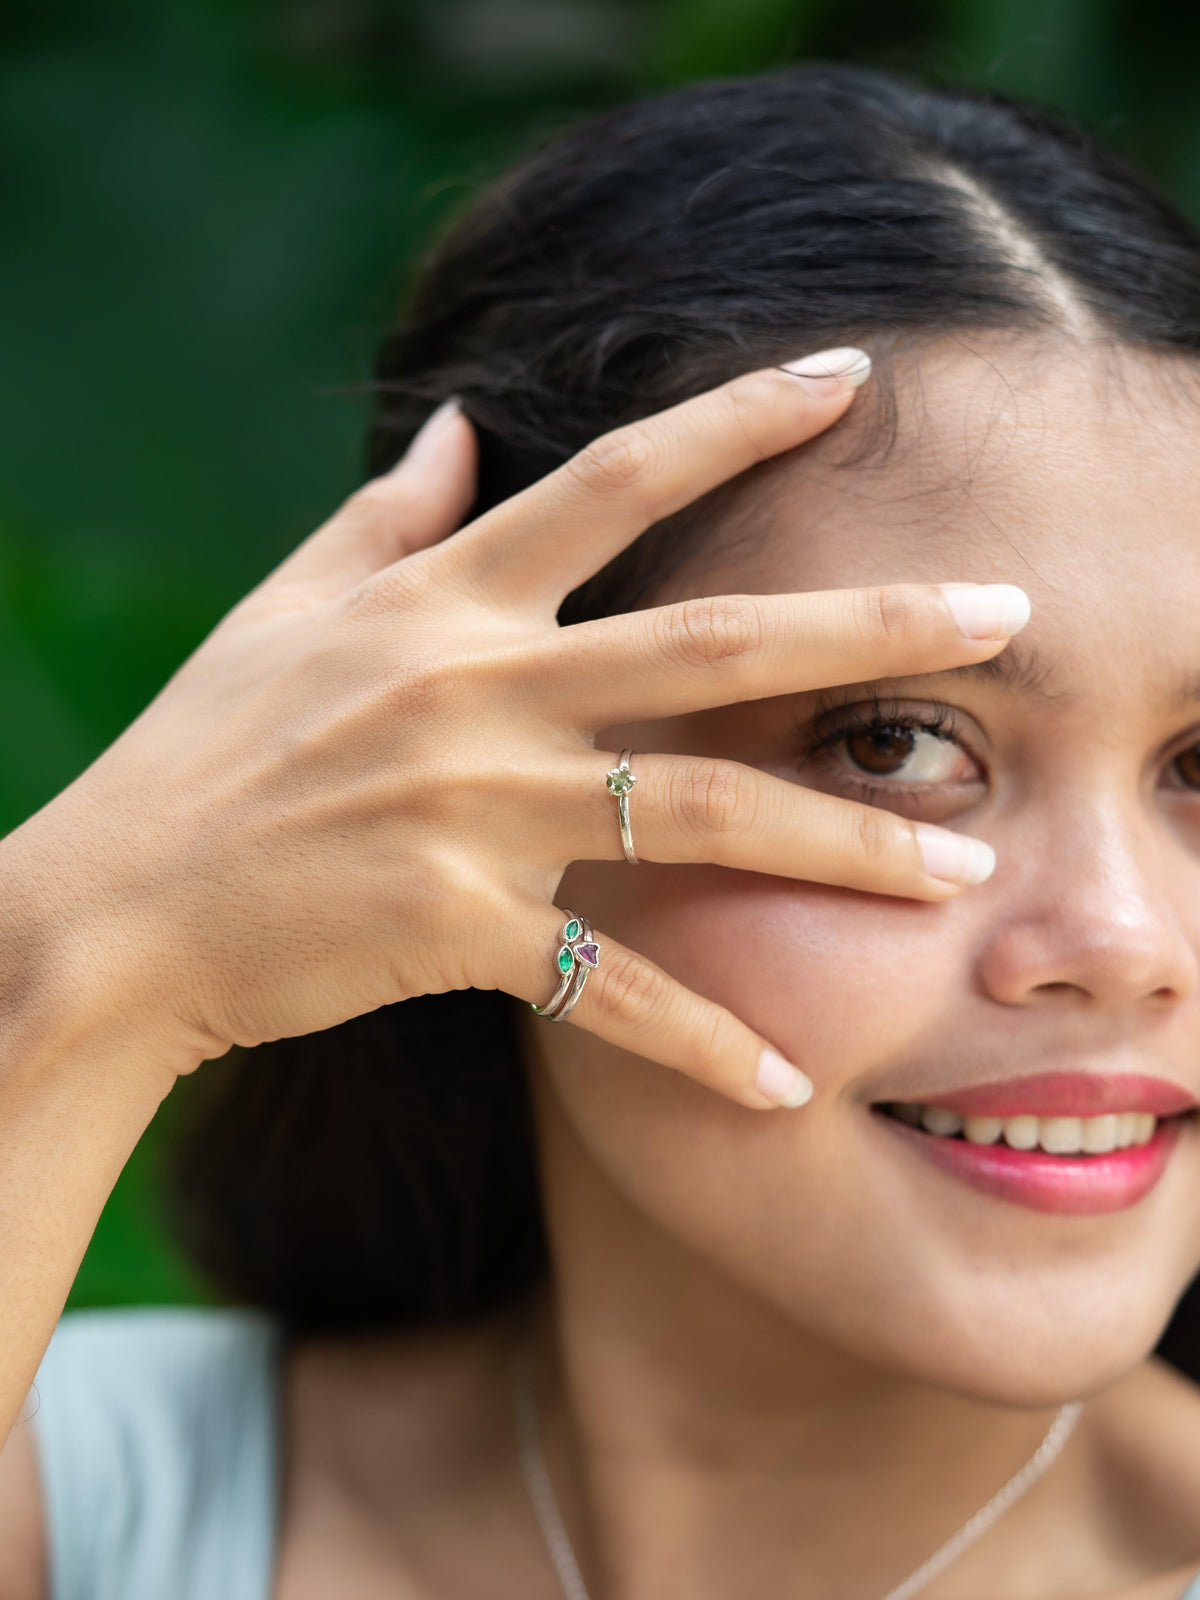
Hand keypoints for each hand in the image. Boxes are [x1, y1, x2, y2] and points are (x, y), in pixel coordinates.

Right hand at [13, 358, 1027, 1107]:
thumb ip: (387, 516)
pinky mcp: (458, 929)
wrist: (119, 909)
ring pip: (698, 815)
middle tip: (1005, 615)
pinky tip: (788, 1081)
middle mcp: (478, 688)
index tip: (849, 378)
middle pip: (708, 642)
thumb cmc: (206, 753)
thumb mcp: (286, 608)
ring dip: (840, 841)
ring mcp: (474, 811)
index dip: (737, 419)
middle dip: (866, 624)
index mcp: (444, 600)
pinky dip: (700, 1040)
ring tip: (959, 861)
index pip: (612, 482)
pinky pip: (610, 989)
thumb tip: (456, 423)